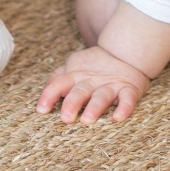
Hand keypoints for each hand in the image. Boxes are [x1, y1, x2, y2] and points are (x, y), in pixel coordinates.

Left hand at [36, 45, 150, 123]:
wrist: (125, 51)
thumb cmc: (93, 67)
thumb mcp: (73, 68)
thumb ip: (56, 80)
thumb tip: (40, 102)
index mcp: (76, 76)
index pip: (59, 83)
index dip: (49, 95)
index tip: (41, 110)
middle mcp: (91, 81)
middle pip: (80, 91)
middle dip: (72, 103)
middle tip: (66, 118)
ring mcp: (110, 85)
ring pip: (102, 96)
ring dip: (95, 107)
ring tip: (88, 119)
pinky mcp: (129, 89)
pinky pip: (128, 98)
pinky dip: (125, 107)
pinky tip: (119, 117)